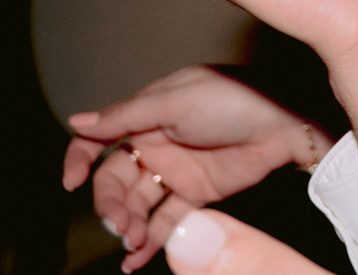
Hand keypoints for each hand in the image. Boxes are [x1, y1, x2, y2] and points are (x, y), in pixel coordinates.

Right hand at [61, 65, 328, 271]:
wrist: (287, 123)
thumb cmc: (235, 98)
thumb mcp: (175, 99)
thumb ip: (125, 115)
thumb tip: (77, 121)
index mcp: (147, 114)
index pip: (100, 138)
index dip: (80, 159)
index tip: (70, 182)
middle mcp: (157, 142)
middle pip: (115, 179)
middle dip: (109, 204)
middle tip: (117, 223)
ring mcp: (177, 170)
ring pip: (137, 203)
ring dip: (127, 225)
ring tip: (130, 242)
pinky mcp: (198, 194)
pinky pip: (164, 220)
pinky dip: (149, 240)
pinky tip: (136, 258)